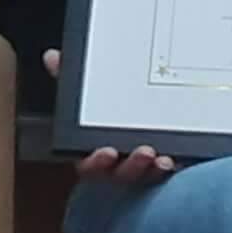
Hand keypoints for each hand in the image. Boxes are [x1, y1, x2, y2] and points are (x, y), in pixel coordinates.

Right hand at [47, 50, 178, 186]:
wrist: (142, 108)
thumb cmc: (108, 107)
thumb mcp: (88, 93)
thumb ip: (69, 77)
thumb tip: (52, 57)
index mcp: (95, 151)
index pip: (91, 164)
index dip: (97, 162)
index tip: (108, 151)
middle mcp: (118, 164)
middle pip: (121, 175)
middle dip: (132, 166)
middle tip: (145, 152)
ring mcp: (143, 169)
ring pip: (146, 176)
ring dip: (154, 168)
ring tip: (164, 156)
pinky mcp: (164, 165)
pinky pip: (168, 173)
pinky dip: (172, 166)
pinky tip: (179, 157)